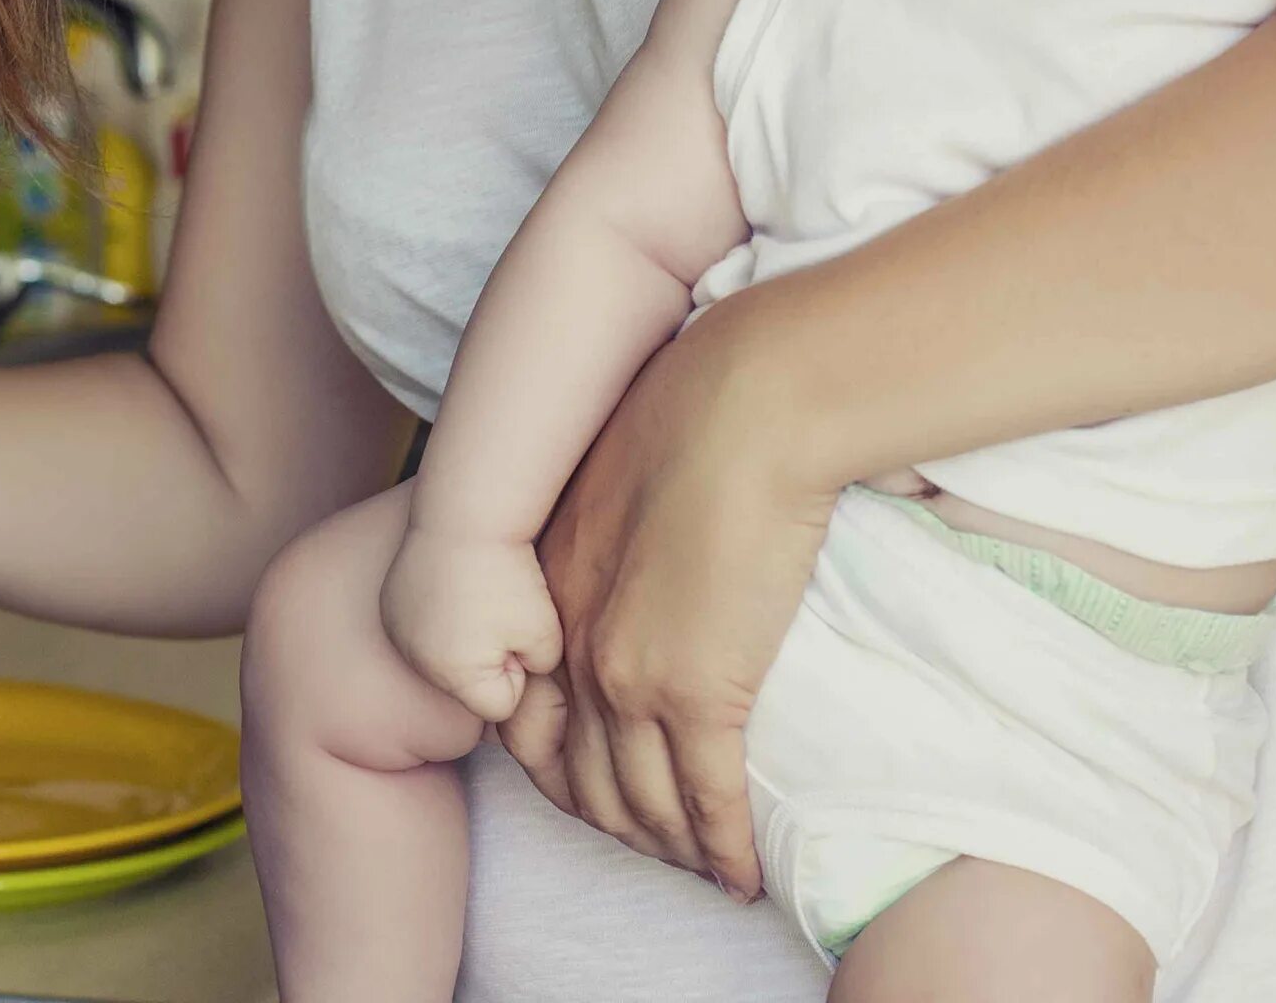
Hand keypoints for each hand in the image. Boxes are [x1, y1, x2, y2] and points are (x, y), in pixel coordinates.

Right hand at [380, 528, 562, 723]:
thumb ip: (537, 672)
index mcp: (454, 677)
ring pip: (442, 657)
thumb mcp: (546, 634)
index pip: (500, 704)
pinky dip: (436, 615)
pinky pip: (421, 629)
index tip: (519, 631)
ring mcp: (398, 631)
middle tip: (499, 609)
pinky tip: (450, 585)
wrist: (465, 513)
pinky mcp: (390, 604)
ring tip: (475, 594)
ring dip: (461, 638)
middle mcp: (417, 661)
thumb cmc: (508, 573)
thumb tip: (519, 674)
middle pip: (467, 683)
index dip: (518, 671)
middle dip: (489, 658)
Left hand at [504, 321, 831, 902]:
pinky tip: (742, 871)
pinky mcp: (698, 691)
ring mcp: (629, 675)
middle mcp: (573, 645)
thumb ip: (621, 534)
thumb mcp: (624, 478)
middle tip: (658, 849)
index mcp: (551, 591)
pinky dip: (723, 847)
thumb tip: (656, 557)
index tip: (601, 793)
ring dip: (672, 849)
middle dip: (617, 825)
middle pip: (578, 777)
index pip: (529, 718)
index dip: (562, 771)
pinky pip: (706, 800)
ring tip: (705, 870)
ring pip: (640, 802)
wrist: (747, 404)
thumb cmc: (700, 415)